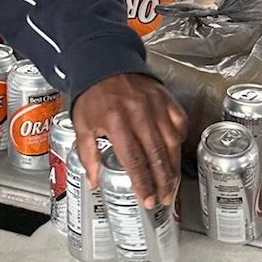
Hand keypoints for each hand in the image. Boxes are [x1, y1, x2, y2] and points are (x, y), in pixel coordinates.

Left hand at [71, 73, 187, 208]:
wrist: (105, 61)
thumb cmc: (92, 94)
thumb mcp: (82, 123)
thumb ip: (87, 154)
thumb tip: (93, 181)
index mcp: (116, 121)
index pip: (134, 160)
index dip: (143, 183)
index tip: (147, 199)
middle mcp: (139, 114)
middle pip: (157, 155)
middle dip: (162, 181)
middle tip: (164, 198)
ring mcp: (155, 105)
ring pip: (172, 142)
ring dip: (173, 167)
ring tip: (172, 185)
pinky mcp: (166, 98)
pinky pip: (179, 123)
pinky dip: (179, 140)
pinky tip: (176, 154)